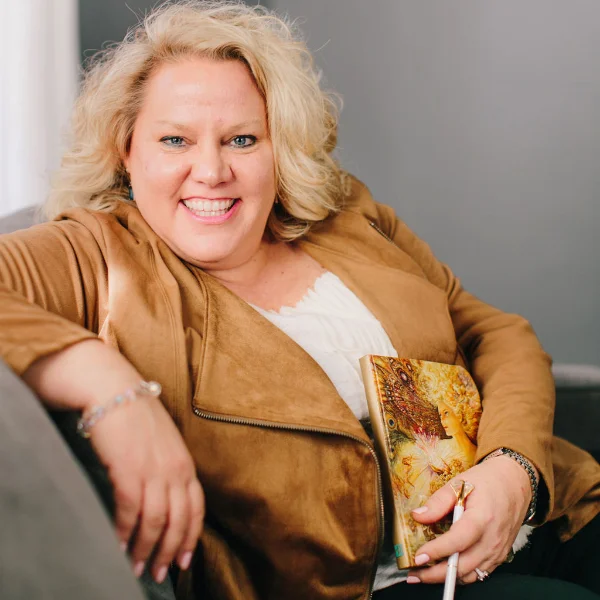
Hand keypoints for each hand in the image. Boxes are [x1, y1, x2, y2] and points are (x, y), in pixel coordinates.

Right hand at [88, 395, 204, 582]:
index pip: (196, 509)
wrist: (114, 391)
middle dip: (169, 552)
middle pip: (179, 521)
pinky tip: (117, 545)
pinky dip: (124, 533)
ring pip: (155, 522)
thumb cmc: (136, 416)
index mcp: (186, 463)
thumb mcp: (163, 443)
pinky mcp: (128, 470)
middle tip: (159, 573)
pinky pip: (130, 512)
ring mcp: (153, 470)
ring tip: (137, 567)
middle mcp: (175, 469)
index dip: (190, 538)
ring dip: (145, 549)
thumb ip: (168, 468)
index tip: (183, 561)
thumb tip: (163, 499)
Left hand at [407, 456, 530, 584]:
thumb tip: (418, 516)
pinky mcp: (500, 556)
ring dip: (446, 579)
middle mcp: (492, 539)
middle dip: (436, 574)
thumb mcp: (459, 483)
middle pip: (463, 566)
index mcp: (482, 518)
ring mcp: (498, 551)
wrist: (515, 483)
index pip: (458, 541)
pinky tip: (444, 571)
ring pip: (471, 575)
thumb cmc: (486, 481)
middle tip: (413, 574)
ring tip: (424, 575)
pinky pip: (480, 573)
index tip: (418, 557)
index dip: (437, 551)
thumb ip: (438, 501)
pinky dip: (461, 576)